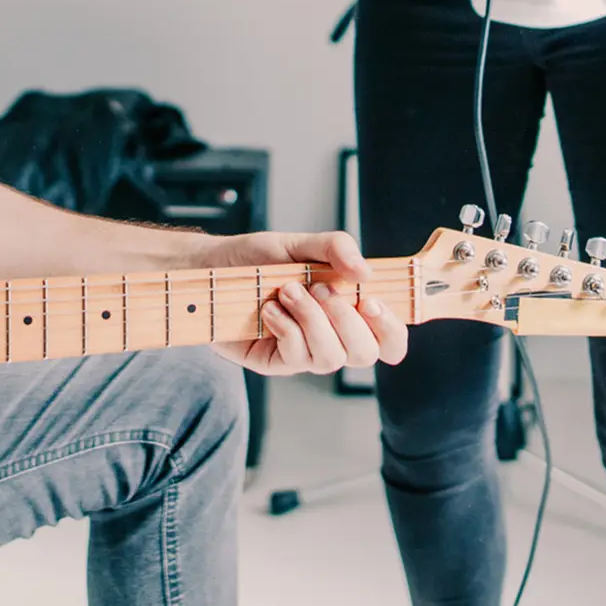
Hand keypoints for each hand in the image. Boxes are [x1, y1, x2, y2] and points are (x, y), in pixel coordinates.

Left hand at [199, 232, 408, 376]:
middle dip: (347, 320)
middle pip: (366, 354)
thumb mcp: (300, 243)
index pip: (390, 339)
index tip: (373, 301)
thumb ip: (336, 248)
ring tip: (287, 292)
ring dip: (312, 320)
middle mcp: (331, 337)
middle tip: (321, 289)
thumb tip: (365, 272)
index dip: (392, 329)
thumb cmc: (259, 258)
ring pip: (331, 359)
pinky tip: (269, 310)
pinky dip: (286, 329)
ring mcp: (304, 353)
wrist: (213, 266)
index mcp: (348, 311)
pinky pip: (296, 358)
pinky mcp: (274, 362)